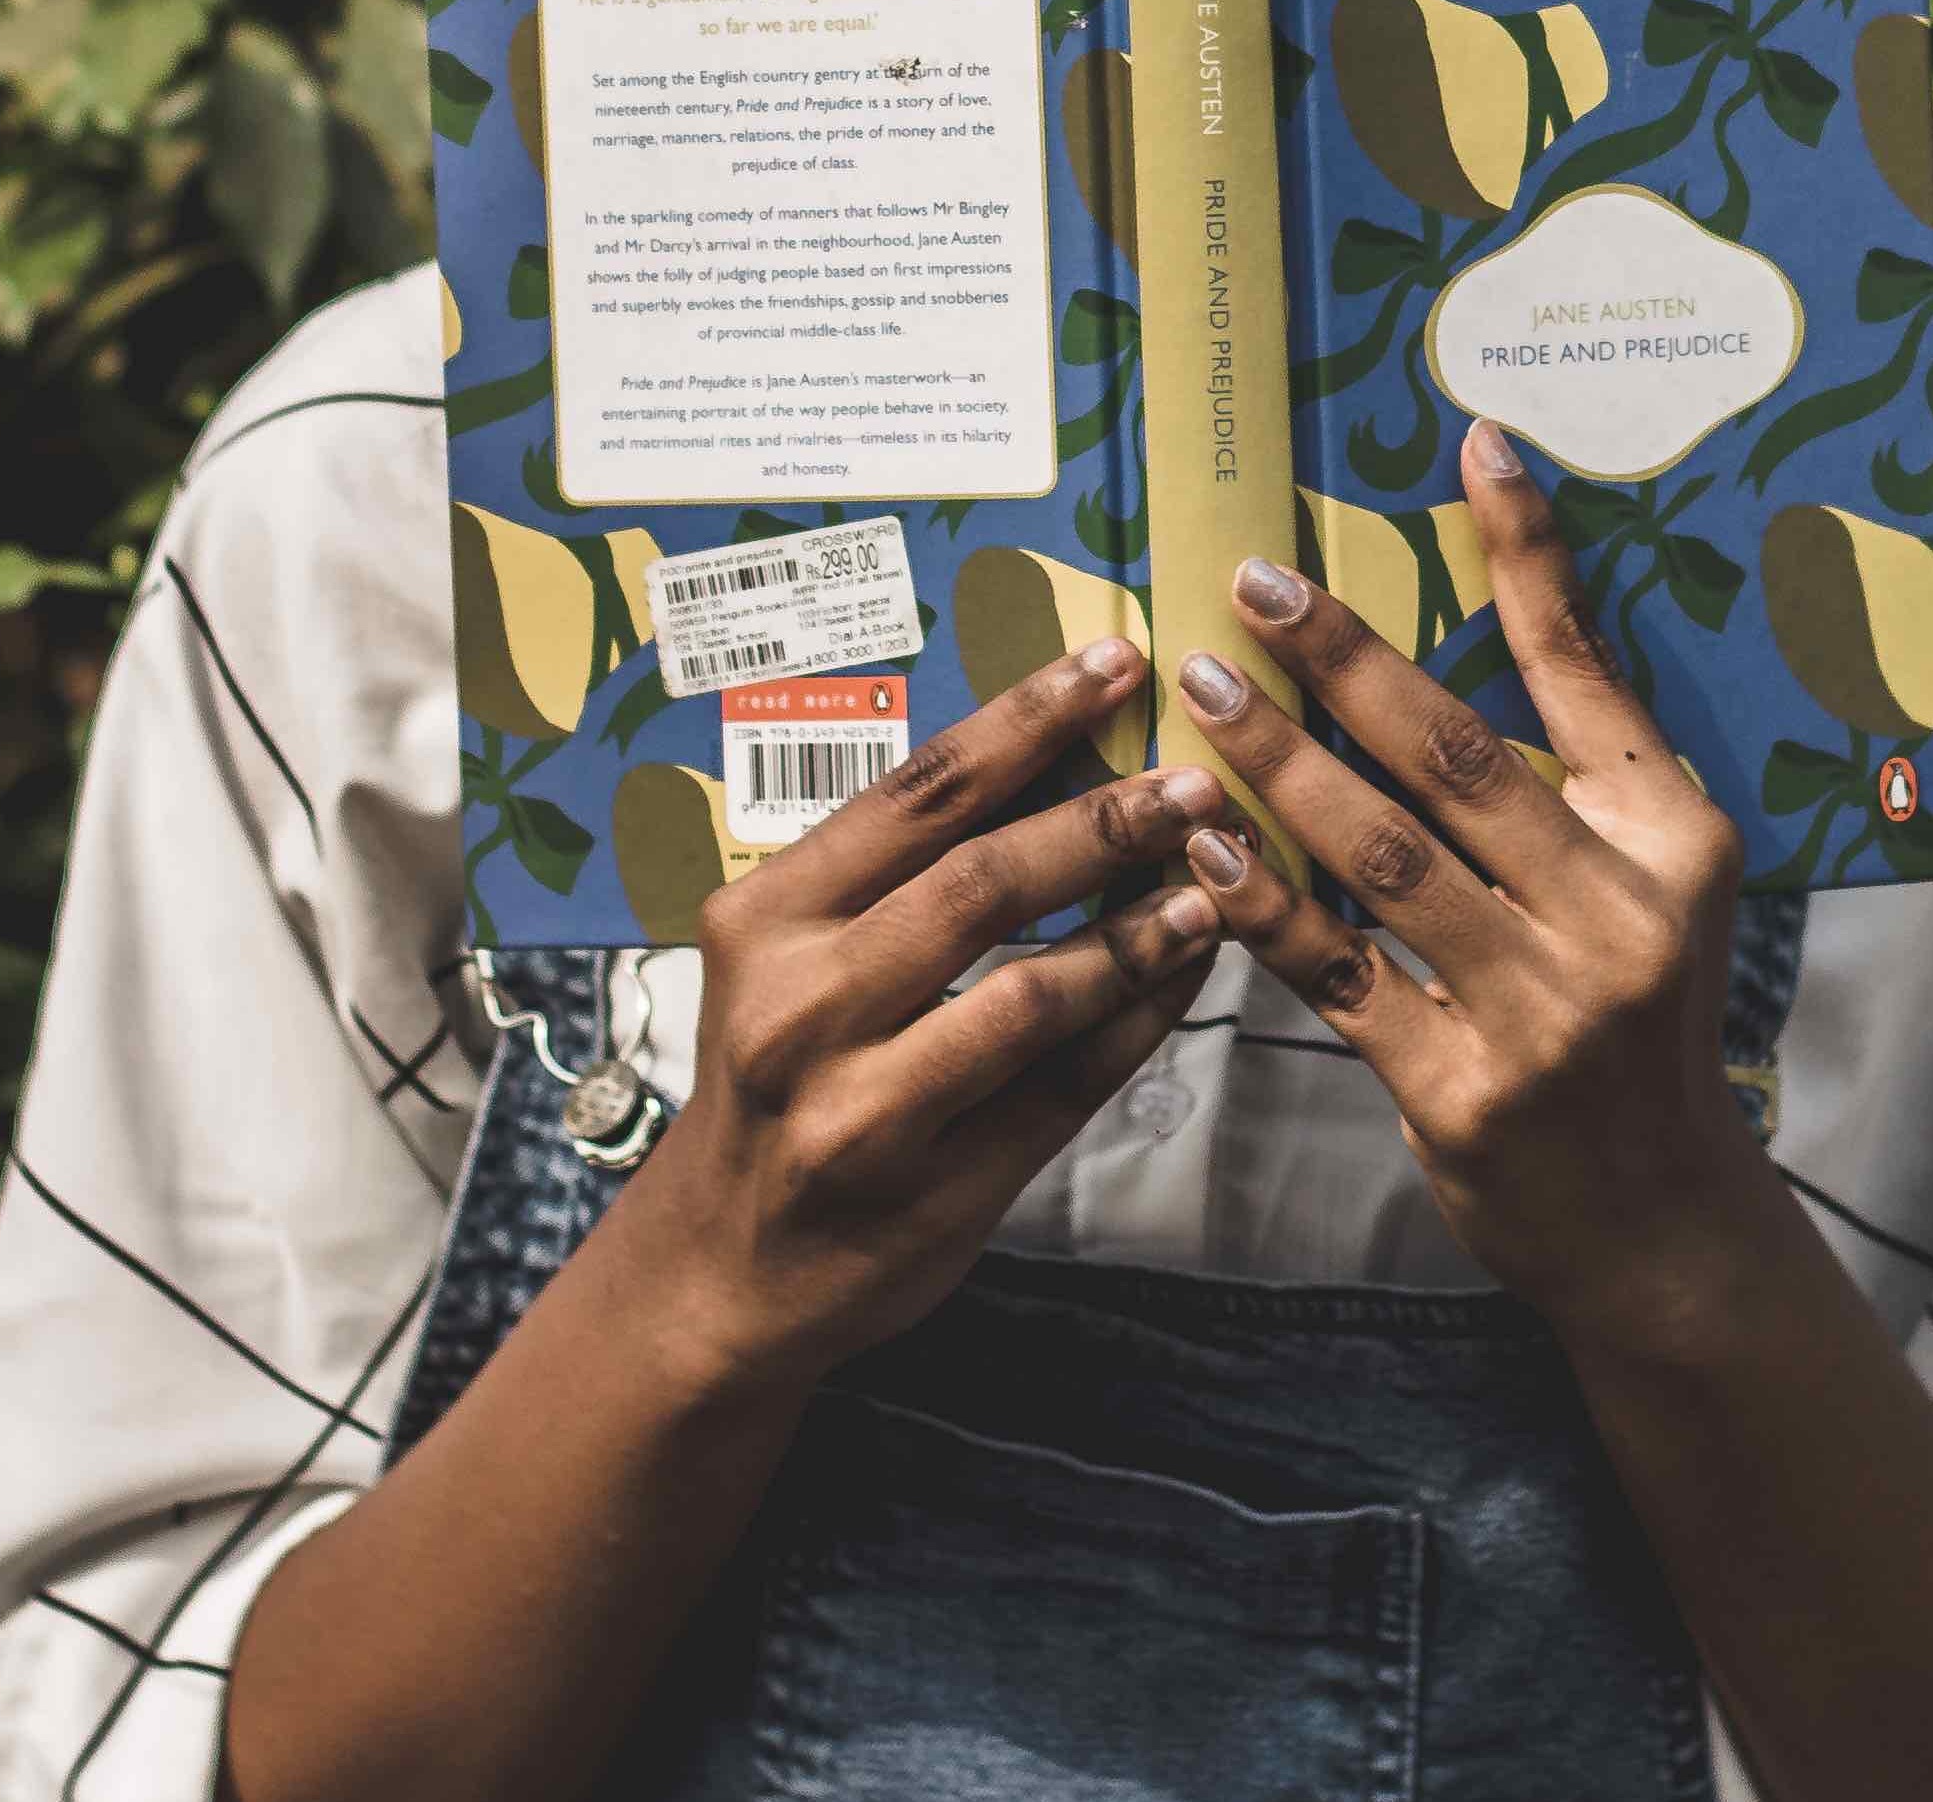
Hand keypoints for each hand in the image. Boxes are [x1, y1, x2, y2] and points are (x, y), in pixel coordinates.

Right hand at [610, 638, 1224, 1400]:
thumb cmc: (775, 1079)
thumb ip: (898, 875)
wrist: (715, 1271)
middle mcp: (799, 1008)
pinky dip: (1136, 1023)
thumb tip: (1059, 758)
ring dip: (1137, 930)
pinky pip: (1062, 1091)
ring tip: (1217, 882)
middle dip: (1106, 822)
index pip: (915, 794)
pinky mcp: (930, 1194)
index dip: (1026, 720)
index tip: (1115, 662)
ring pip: (1031, 994)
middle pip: (981, 883)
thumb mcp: (789, 957)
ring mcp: (860, 1111)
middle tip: (1198, 783)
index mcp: (763, 919)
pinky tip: (1186, 975)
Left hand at [1167, 420, 1782, 1353]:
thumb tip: (1508, 588)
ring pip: (1380, 855)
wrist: (1660, 1221)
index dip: (1526, 554)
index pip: (1585, 668)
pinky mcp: (1458, 1089)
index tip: (1470, 443)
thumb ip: (1578, 754)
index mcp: (1674, 838)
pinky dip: (1260, 897)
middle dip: (1343, 657)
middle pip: (1455, 755)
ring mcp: (1540, 1008)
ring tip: (1200, 694)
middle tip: (1250, 584)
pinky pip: (1334, 968)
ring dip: (1277, 764)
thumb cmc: (1636, 1011)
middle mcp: (1619, 914)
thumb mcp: (1651, 872)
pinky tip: (1198, 838)